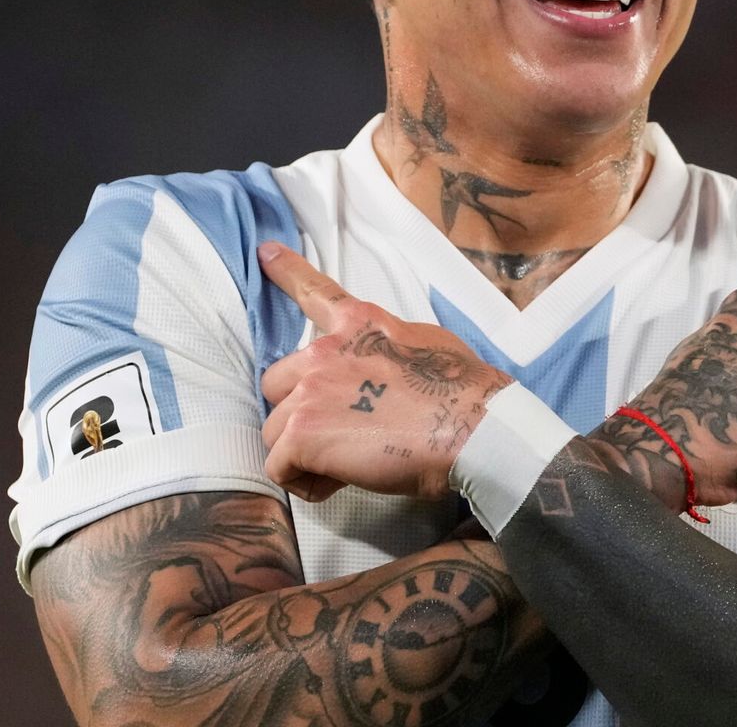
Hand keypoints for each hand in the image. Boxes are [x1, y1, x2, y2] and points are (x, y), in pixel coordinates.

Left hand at [258, 241, 513, 502]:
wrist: (470, 427)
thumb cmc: (463, 392)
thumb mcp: (427, 344)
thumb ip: (389, 349)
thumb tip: (386, 372)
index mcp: (359, 324)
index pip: (314, 291)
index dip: (287, 270)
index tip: (266, 252)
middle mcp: (325, 352)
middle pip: (276, 383)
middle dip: (297, 411)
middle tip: (336, 437)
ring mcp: (310, 392)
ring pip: (275, 431)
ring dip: (302, 453)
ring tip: (344, 468)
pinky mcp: (304, 433)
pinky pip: (280, 467)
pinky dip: (304, 482)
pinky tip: (335, 484)